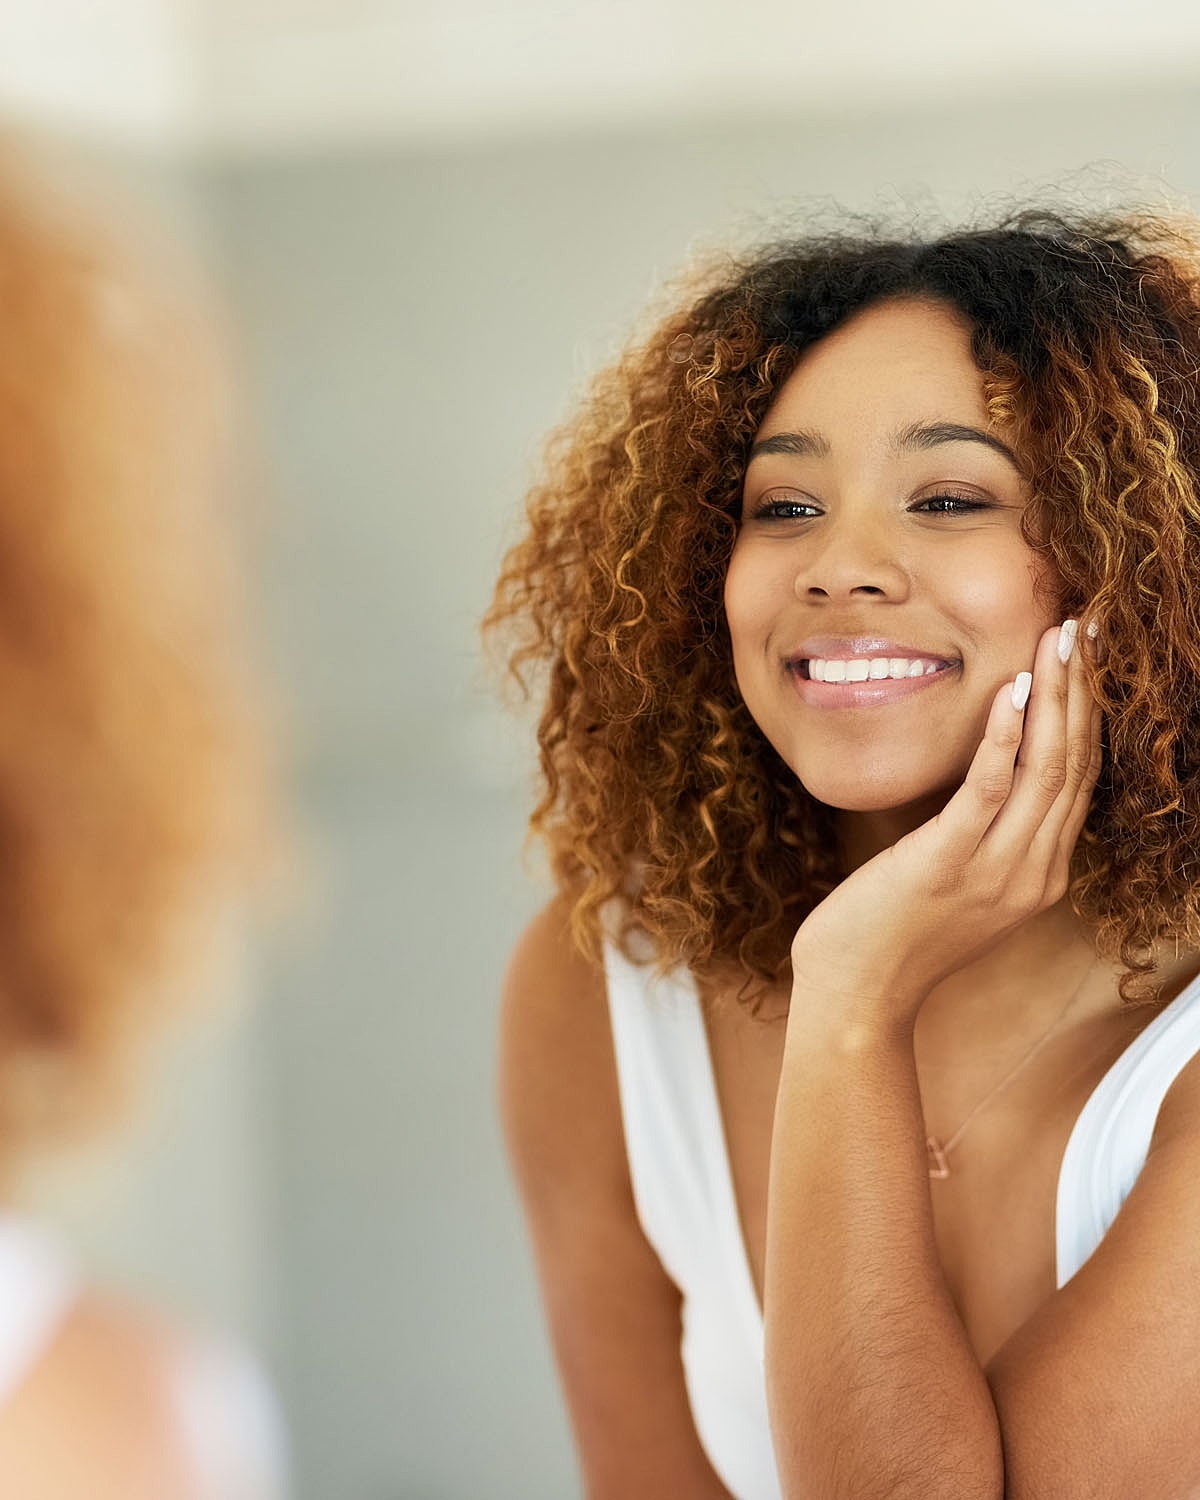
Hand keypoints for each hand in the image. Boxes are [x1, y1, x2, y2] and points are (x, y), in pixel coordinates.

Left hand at [788, 619, 1101, 1033]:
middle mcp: (1034, 871)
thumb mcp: (956, 883)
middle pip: (1074, 764)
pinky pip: (989, 790)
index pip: (1078, 777)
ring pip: (1045, 768)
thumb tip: (985, 780)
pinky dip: (1005, 737)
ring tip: (1062, 639)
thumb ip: (983, 837)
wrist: (857, 999)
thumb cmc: (892, 936)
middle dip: (1084, 689)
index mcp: (1040, 872)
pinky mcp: (949, 864)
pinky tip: (1012, 691)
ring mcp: (997, 872)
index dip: (1088, 711)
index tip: (1088, 655)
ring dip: (1056, 697)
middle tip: (1088, 626)